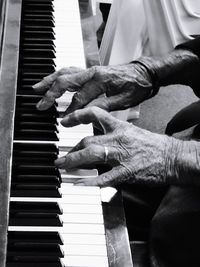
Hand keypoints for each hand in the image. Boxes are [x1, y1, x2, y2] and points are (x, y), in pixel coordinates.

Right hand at [33, 63, 152, 113]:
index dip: (70, 111)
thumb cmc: (136, 86)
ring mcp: (91, 69)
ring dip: (49, 81)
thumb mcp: (122, 101)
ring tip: (37, 88)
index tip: (63, 121)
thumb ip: (102, 106)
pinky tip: (52, 81)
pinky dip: (58, 76)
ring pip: (64, 72)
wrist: (144, 74)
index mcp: (101, 80)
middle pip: (65, 81)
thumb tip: (85, 115)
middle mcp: (93, 72)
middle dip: (51, 94)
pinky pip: (70, 71)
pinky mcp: (91, 70)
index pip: (79, 98)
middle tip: (41, 105)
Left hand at [55, 107, 177, 186]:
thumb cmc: (153, 145)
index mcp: (119, 127)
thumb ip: (114, 133)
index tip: (65, 121)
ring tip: (63, 167)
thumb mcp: (132, 131)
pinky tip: (79, 185)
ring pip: (92, 154)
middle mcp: (117, 139)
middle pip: (87, 140)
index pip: (94, 115)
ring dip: (74, 161)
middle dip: (71, 150)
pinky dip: (90, 182)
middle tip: (61, 158)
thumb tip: (98, 138)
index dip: (77, 116)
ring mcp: (121, 155)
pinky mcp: (126, 172)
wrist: (172, 156)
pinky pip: (105, 177)